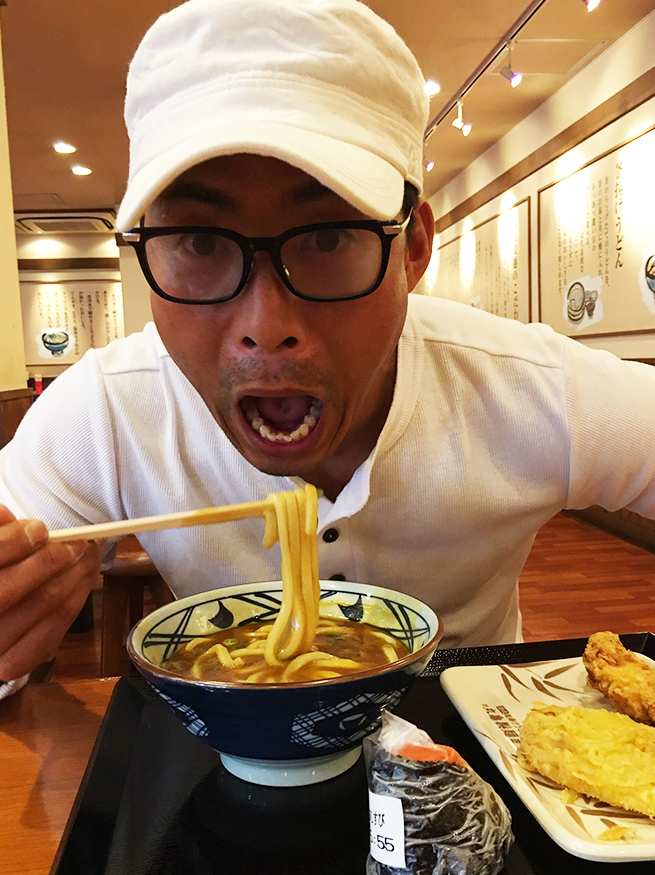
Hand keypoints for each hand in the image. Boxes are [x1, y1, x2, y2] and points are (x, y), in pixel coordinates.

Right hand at [0, 505, 102, 679]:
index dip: (12, 542)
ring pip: (39, 608)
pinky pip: (52, 632)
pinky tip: (84, 578)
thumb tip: (5, 515)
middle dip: (48, 560)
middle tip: (75, 541)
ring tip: (87, 554)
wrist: (1, 623)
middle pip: (7, 590)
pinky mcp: (12, 665)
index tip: (39, 528)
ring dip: (72, 575)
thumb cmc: (1, 575)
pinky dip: (75, 600)